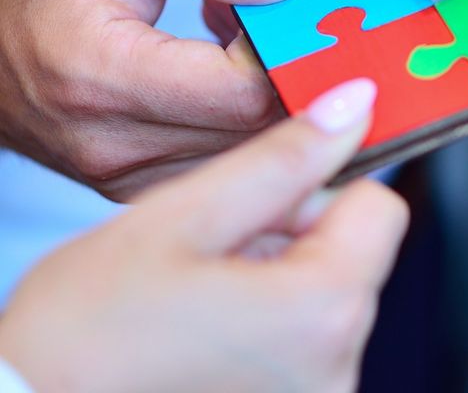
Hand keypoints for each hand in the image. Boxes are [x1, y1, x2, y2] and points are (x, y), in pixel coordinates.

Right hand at [0, 0, 304, 199]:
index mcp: (102, 76)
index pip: (242, 91)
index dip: (286, 51)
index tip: (290, 12)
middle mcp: (113, 144)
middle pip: (257, 134)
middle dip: (289, 75)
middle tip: (279, 21)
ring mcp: (125, 178)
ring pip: (250, 160)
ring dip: (272, 103)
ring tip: (240, 42)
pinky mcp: (138, 191)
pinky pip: (225, 173)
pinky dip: (248, 128)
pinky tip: (227, 79)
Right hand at [0, 78, 406, 392]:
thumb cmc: (83, 335)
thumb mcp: (182, 218)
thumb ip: (281, 158)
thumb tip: (353, 104)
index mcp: (324, 312)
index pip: (380, 206)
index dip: (317, 191)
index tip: (258, 202)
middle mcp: (338, 370)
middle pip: (354, 255)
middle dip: (293, 238)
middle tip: (210, 253)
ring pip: (328, 298)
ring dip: (277, 283)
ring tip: (197, 299)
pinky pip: (306, 347)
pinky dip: (267, 329)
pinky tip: (204, 335)